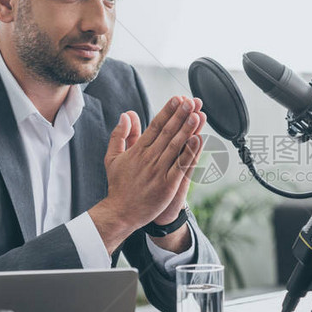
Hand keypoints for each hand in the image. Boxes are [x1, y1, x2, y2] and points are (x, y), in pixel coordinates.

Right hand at [88, 96, 203, 251]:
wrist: (121, 213)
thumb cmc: (119, 185)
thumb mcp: (112, 157)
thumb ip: (120, 135)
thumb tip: (126, 114)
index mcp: (137, 151)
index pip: (155, 126)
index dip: (167, 111)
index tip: (177, 99)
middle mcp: (148, 159)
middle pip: (167, 133)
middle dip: (180, 115)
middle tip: (190, 101)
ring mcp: (158, 172)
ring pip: (175, 146)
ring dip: (187, 129)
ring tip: (196, 114)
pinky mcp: (167, 185)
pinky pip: (181, 166)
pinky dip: (190, 153)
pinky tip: (198, 140)